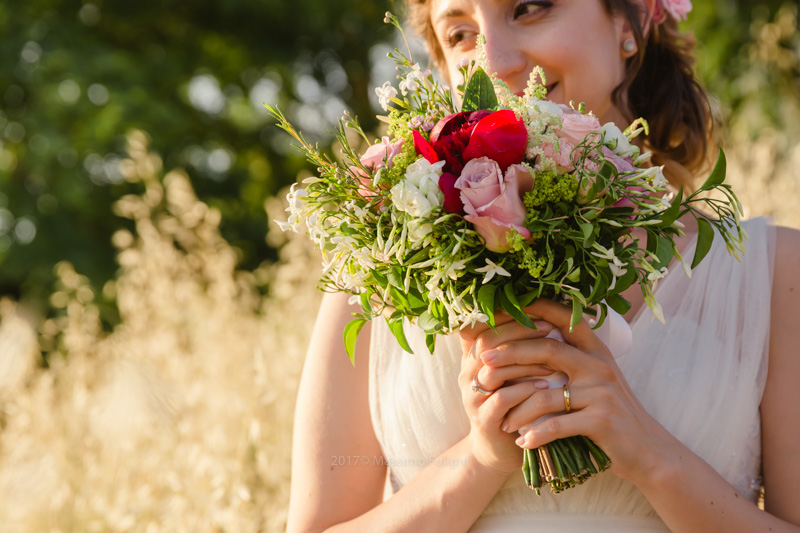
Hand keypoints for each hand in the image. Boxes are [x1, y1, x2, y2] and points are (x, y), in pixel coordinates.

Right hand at [457, 313, 555, 475]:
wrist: (500, 449)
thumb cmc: (512, 403)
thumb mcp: (512, 371)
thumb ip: (518, 347)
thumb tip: (546, 313)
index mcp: (473, 356)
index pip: (482, 324)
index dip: (508, 315)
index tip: (539, 311)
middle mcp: (467, 373)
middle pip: (487, 342)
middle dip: (520, 333)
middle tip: (550, 330)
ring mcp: (472, 397)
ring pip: (494, 370)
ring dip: (525, 363)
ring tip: (553, 361)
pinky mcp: (483, 420)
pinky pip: (501, 399)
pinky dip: (524, 390)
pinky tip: (545, 387)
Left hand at [480, 299, 675, 482]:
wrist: (648, 451)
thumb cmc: (613, 415)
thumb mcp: (596, 381)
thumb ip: (570, 361)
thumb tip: (525, 345)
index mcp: (595, 351)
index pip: (563, 318)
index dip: (532, 310)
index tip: (500, 312)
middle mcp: (599, 365)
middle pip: (546, 349)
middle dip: (511, 354)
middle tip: (484, 364)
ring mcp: (602, 392)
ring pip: (545, 395)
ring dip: (518, 411)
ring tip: (504, 423)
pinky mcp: (602, 420)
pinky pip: (556, 425)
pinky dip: (535, 435)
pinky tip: (523, 442)